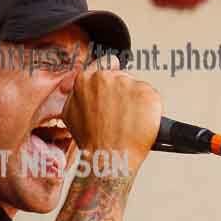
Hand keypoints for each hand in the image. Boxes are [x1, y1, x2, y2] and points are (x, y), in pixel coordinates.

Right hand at [63, 56, 160, 173]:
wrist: (109, 157)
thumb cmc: (91, 140)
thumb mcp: (70, 113)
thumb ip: (76, 94)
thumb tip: (82, 87)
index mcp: (87, 79)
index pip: (106, 62)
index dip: (112, 70)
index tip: (117, 71)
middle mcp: (108, 77)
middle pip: (123, 77)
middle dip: (123, 92)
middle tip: (121, 113)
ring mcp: (130, 84)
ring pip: (137, 88)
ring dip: (136, 101)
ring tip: (129, 121)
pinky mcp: (148, 94)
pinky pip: (151, 98)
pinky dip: (149, 110)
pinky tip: (139, 122)